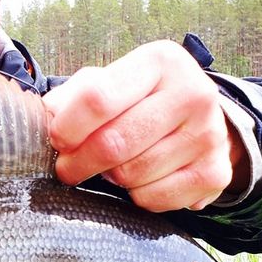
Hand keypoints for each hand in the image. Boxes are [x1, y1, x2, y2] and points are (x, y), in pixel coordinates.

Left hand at [43, 40, 246, 211]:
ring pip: (132, 175)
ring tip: (112, 166)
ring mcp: (209, 135)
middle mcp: (193, 93)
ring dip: (110, 178)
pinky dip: (135, 196)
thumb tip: (46, 117)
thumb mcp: (110, 81)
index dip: (67, 127)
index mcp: (161, 61)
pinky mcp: (216, 173)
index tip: (57, 140)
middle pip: (114, 144)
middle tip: (69, 167)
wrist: (200, 119)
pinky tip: (139, 179)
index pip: (98, 99)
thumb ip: (74, 95)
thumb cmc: (141, 99)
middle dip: (79, 162)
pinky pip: (153, 199)